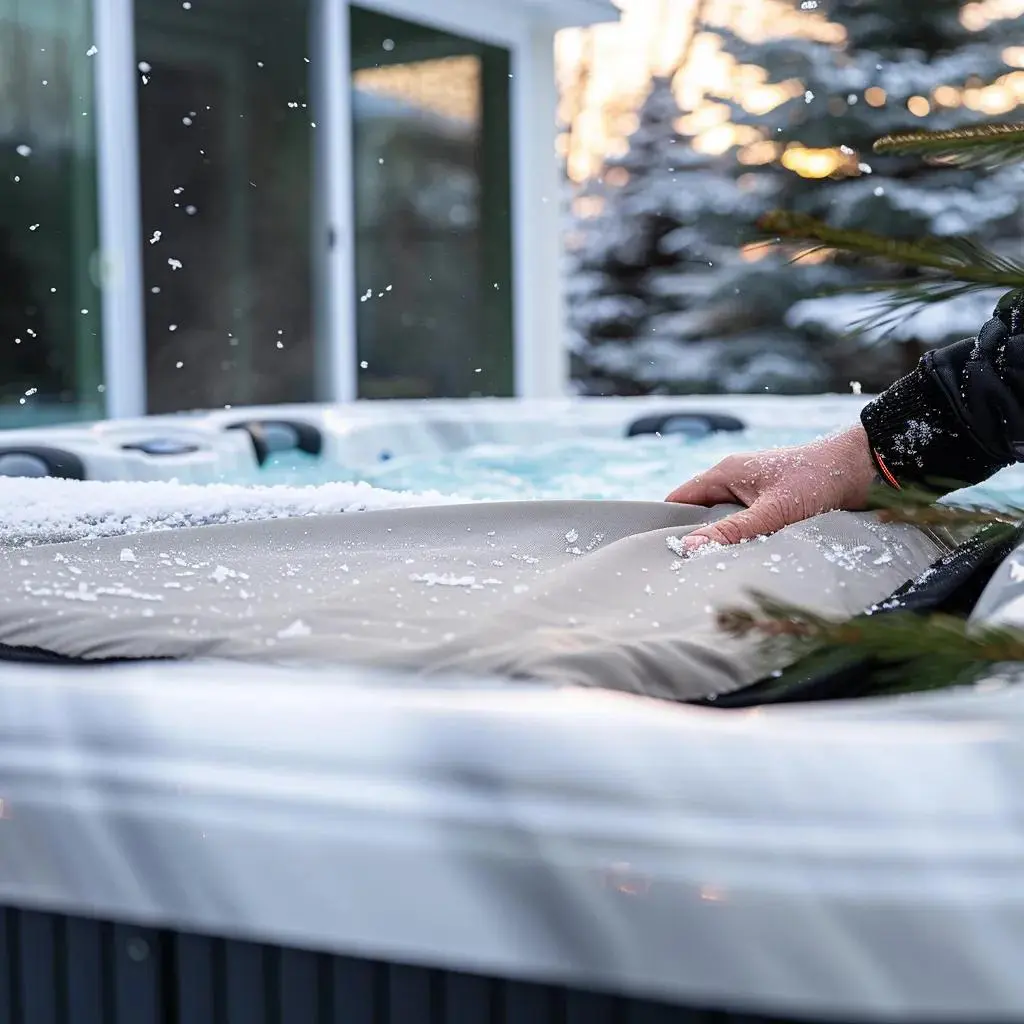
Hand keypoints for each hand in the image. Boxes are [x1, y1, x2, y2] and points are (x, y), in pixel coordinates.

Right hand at [665, 425, 878, 551]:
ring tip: (719, 567)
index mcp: (725, 473)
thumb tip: (689, 548)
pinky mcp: (771, 502)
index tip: (662, 553)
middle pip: (699, 513)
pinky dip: (744, 539)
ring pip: (724, 521)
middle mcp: (734, 479)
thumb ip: (732, 531)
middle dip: (697, 539)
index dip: (667, 524)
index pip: (679, 499)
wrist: (863, 467)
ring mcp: (752, 491)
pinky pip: (745, 524)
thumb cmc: (818, 480)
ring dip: (725, 541)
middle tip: (692, 569)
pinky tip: (748, 558)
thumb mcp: (773, 511)